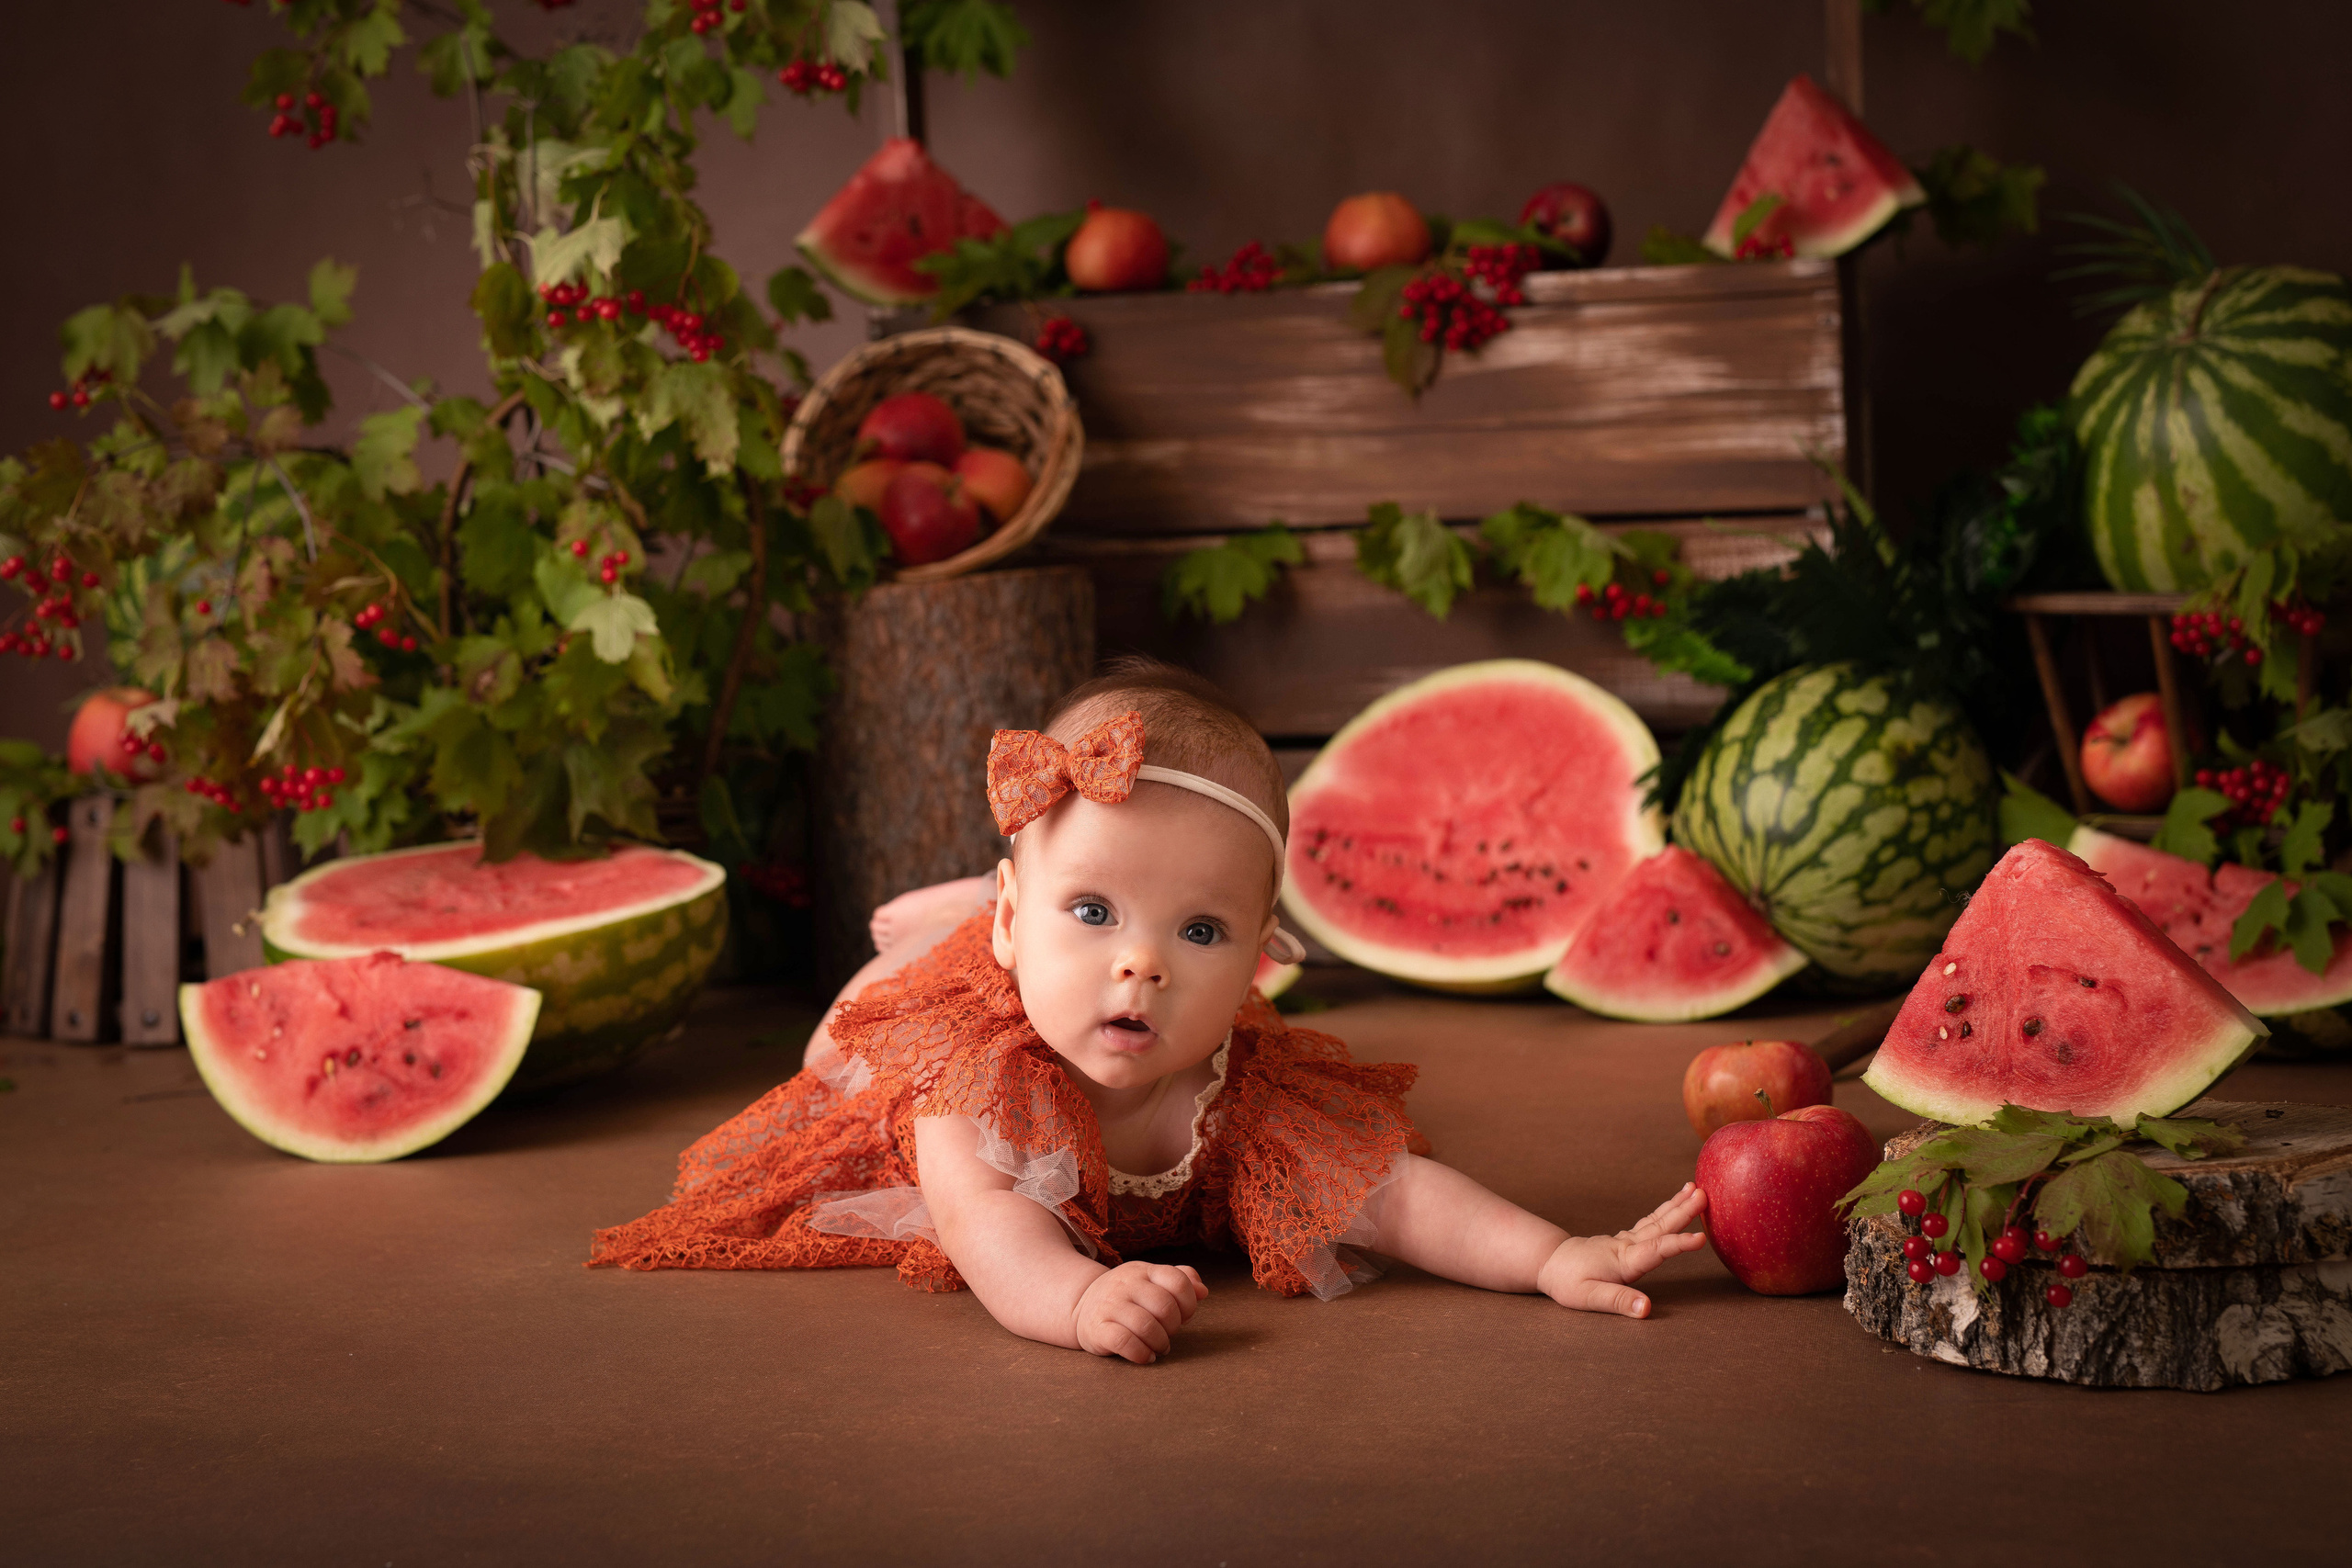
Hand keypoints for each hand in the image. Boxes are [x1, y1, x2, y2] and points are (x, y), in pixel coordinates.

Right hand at [1072, 1261, 1207, 1363]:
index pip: (1178, 1281)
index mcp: (1144, 1271)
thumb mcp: (1151, 1282)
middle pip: (1165, 1307)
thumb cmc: (1128, 1297)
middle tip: (1168, 1334)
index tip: (1183, 1317)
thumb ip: (1181, 1281)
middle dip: (1173, 1327)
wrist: (1082, 1306)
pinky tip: (1146, 1356)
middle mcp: (1126, 1284)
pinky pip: (1124, 1342)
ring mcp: (1110, 1305)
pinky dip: (1141, 1353)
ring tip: (1159, 1347)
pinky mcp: (1097, 1328)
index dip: (1189, 1304)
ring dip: (1160, 1343)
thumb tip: (1204, 1291)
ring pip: (1146, 1326)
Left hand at [1537, 1182, 1709, 1317]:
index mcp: (1623, 1260)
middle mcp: (1627, 1246)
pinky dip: (1665, 1211)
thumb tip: (1647, 1308)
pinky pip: (1650, 1222)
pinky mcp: (1625, 1240)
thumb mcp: (1588, 1297)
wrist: (1551, 1262)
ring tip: (1695, 1189)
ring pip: (1656, 1220)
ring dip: (1676, 1205)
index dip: (1679, 1245)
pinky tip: (1675, 1204)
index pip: (1655, 1250)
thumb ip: (1619, 1301)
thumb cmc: (1568, 1282)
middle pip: (1659, 1226)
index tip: (1701, 1238)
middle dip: (1683, 1211)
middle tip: (1704, 1194)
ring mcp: (1626, 1240)